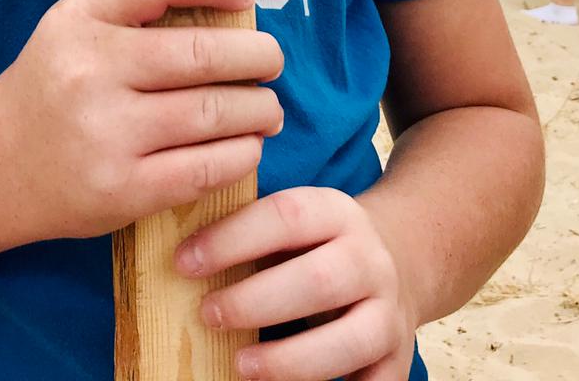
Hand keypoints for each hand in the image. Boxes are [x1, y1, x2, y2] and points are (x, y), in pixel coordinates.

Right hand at [0, 0, 284, 241]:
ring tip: (267, 108)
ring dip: (259, 108)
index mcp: (76, 22)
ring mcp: (106, 134)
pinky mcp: (122, 191)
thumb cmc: (49, 91)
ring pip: (215, 112)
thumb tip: (229, 1)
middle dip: (257, 55)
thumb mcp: (70, 30)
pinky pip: (206, 167)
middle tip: (272, 60)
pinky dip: (241, 153)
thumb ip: (132, 10)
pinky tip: (246, 144)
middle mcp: (88, 72)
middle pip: (202, 52)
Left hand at [178, 188, 418, 380]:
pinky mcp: (397, 357)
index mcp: (335, 212)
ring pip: (349, 339)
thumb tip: (181, 256)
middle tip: (207, 315)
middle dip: (256, 302)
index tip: (183, 263)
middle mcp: (369, 258)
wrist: (397, 259)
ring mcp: (388, 310)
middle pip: (319, 280)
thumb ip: (248, 232)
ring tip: (240, 365)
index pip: (285, 216)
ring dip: (290, 359)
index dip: (231, 239)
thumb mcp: (292, 223)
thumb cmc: (315, 245)